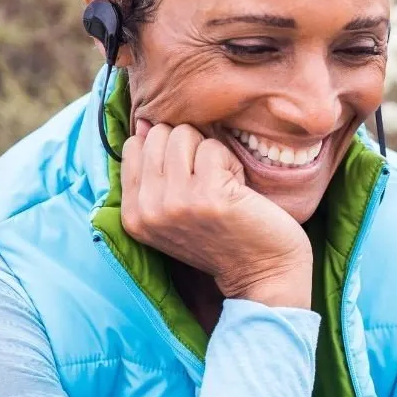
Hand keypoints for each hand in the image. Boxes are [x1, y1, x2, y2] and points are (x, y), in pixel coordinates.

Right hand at [120, 119, 311, 307]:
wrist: (263, 274)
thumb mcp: (175, 209)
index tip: (190, 182)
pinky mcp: (207, 196)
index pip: (134, 146)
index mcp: (133, 214)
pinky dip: (231, 163)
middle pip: (160, 134)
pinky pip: (213, 148)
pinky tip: (238, 192)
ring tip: (223, 186)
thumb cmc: (224, 236)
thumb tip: (145, 122)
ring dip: (211, 154)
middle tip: (210, 184)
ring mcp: (175, 203)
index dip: (169, 151)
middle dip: (191, 149)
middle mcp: (147, 210)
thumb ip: (154, 171)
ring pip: (184, 135)